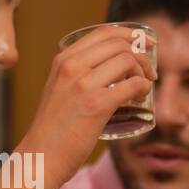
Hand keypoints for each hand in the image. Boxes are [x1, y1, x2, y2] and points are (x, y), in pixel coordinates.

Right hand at [19, 25, 155, 188]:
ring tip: (145, 85)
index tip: (144, 43)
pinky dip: (143, 87)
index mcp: (63, 60)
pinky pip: (132, 84)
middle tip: (149, 71)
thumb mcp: (58, 90)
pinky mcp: (97, 105)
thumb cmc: (51, 129)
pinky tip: (141, 96)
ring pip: (127, 60)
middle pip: (119, 44)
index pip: (103, 33)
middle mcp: (72, 67)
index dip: (130, 34)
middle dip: (141, 54)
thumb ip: (76, 76)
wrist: (40, 156)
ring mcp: (84, 85)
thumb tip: (109, 70)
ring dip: (144, 70)